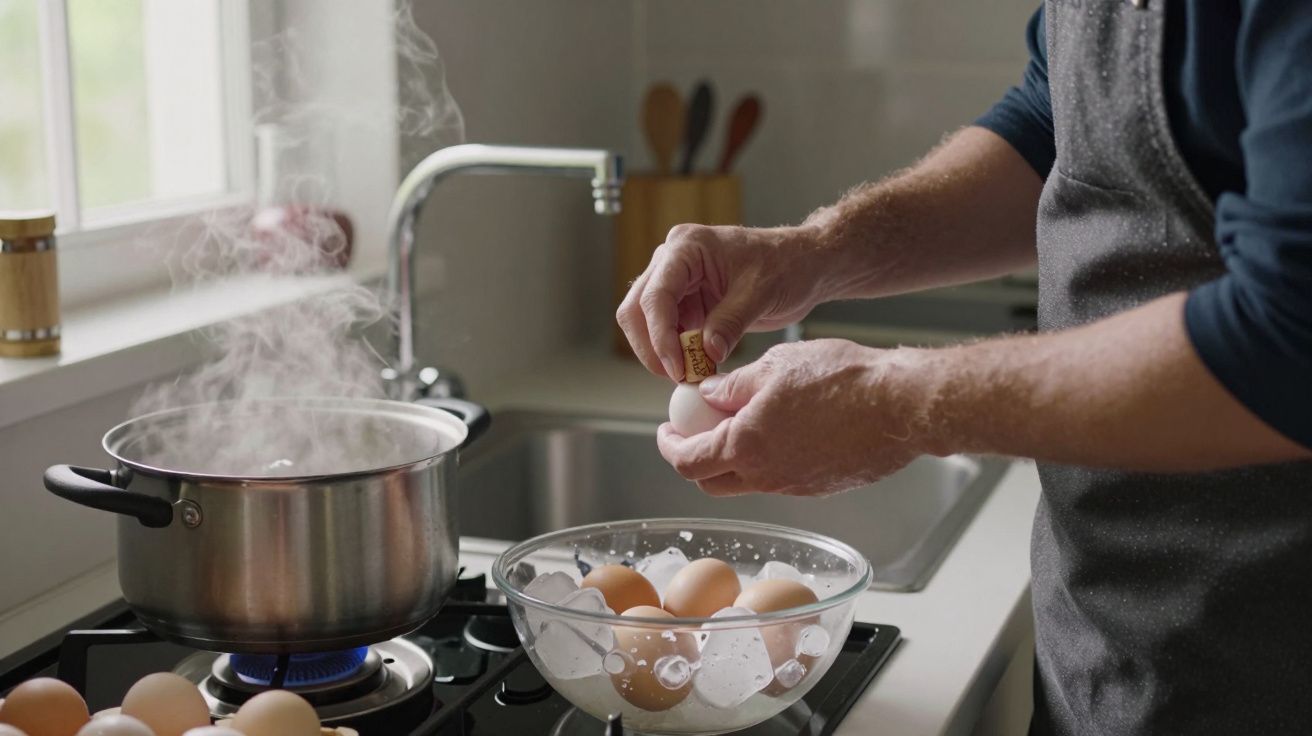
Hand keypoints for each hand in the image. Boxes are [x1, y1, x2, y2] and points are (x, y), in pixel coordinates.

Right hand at [616, 222, 837, 380]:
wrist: (803, 265)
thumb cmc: (786, 265)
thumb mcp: (760, 293)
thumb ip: (730, 323)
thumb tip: (706, 353)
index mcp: (687, 247)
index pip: (656, 295)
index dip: (660, 335)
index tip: (676, 367)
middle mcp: (673, 261)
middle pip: (636, 309)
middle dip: (651, 347)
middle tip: (676, 376)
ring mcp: (676, 281)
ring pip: (644, 322)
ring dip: (661, 352)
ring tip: (691, 374)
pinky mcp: (685, 301)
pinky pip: (667, 331)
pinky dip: (676, 352)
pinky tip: (697, 366)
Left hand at [657, 339, 940, 496]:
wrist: (901, 405)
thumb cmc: (844, 378)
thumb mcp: (776, 366)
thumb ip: (733, 385)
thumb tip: (708, 394)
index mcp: (745, 446)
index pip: (687, 461)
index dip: (669, 446)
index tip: (668, 430)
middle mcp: (766, 476)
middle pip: (710, 481)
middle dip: (695, 458)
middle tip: (696, 431)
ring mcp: (794, 487)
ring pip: (746, 483)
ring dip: (734, 460)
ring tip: (743, 422)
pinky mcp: (820, 487)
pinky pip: (780, 480)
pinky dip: (768, 461)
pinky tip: (783, 429)